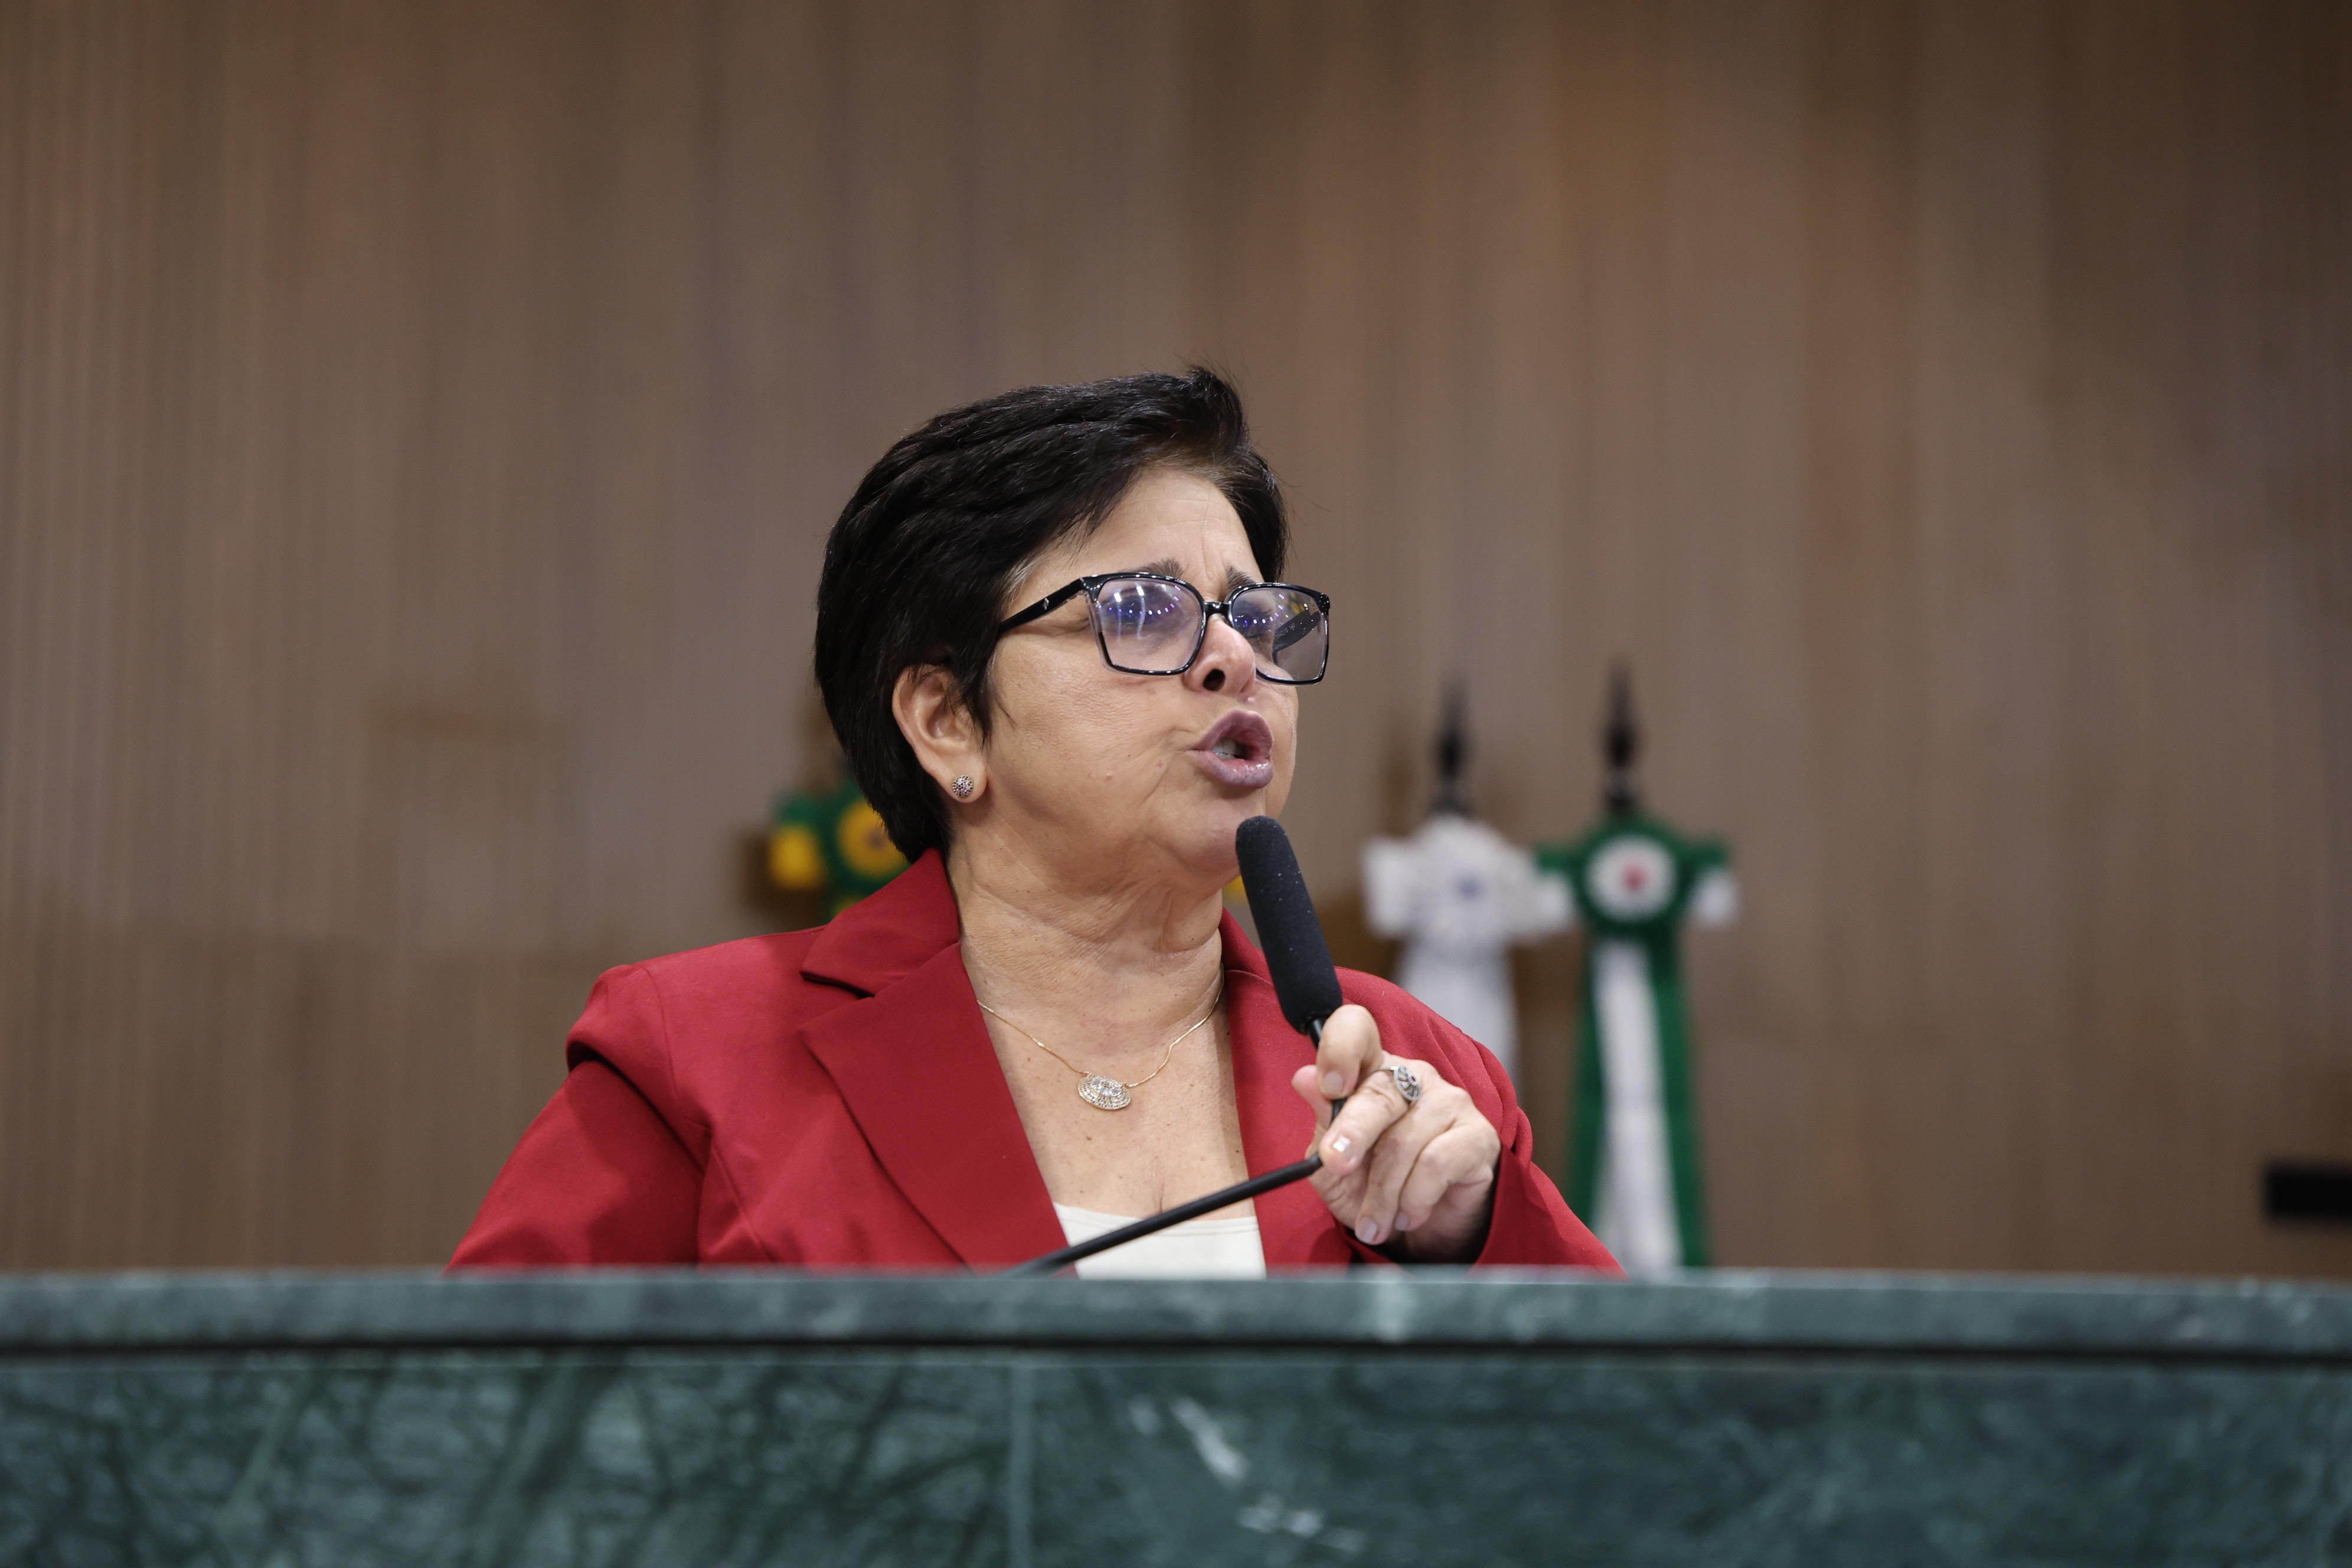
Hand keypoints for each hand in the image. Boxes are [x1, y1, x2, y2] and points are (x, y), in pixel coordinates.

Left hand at [1289, 1004, 1500, 1261]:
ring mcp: (1449, 1101)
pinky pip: (1436, 1164)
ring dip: (1382, 1192)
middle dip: (1352, 1135)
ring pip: (1403, 1140)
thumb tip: (1303, 1078)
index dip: (1340, 1048)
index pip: (1356, 1029)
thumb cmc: (1372, 1185)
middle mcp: (1412, 1076)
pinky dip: (1413, 1199)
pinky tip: (1408, 1215)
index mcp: (1371, 1070)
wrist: (1422, 1229)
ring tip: (1374, 1221)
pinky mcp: (1477, 1135)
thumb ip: (1322, 1122)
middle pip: (1378, 1093)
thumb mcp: (1332, 1163)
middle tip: (1336, 1168)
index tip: (1328, 1085)